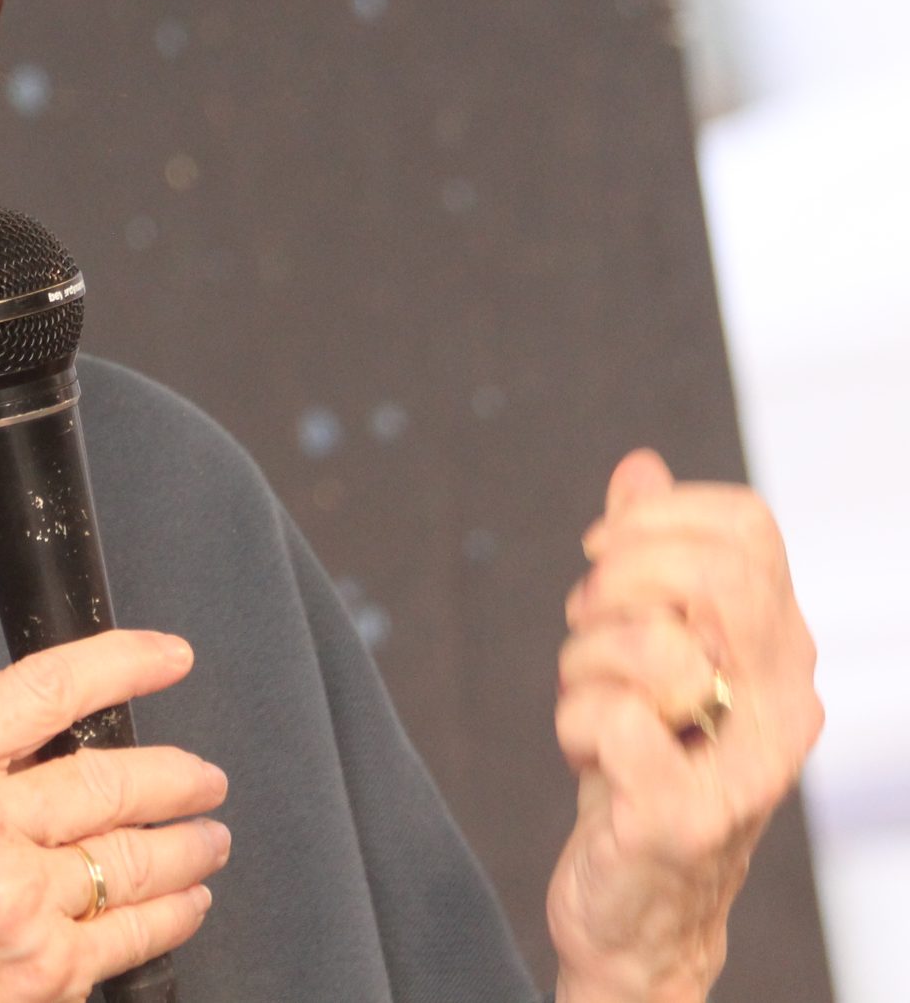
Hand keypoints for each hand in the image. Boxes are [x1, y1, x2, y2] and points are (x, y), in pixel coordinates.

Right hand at [0, 629, 228, 1002]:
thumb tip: (40, 746)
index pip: (46, 690)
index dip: (122, 665)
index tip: (166, 658)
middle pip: (111, 779)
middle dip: (177, 775)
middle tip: (203, 776)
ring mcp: (17, 902)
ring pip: (136, 856)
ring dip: (189, 844)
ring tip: (209, 836)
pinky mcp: (45, 971)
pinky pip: (134, 930)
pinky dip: (174, 912)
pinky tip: (186, 901)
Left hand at [547, 449, 822, 1001]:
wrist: (638, 897)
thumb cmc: (642, 760)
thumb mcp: (640, 643)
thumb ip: (649, 555)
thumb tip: (641, 466)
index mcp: (781, 644)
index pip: (747, 526)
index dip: (656, 521)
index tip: (605, 554)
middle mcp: (788, 698)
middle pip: (708, 573)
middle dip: (616, 583)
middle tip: (589, 625)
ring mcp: (750, 761)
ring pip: (647, 644)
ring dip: (582, 664)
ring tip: (593, 706)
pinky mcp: (691, 815)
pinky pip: (608, 720)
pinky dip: (574, 725)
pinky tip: (591, 758)